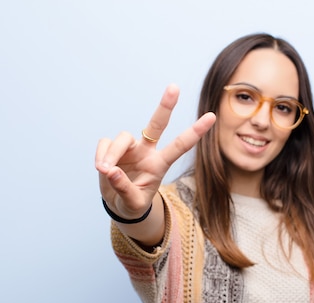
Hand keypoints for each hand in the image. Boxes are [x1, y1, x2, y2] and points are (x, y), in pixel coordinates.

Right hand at [95, 84, 215, 223]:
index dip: (194, 132)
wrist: (118, 203)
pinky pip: (106, 143)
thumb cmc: (132, 203)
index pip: (179, 146)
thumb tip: (110, 170)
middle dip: (165, 106)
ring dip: (112, 154)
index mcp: (160, 164)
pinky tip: (102, 168)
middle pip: (157, 124)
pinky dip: (101, 155)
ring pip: (122, 137)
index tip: (212, 117)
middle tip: (174, 87)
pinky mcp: (113, 147)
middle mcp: (147, 151)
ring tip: (105, 170)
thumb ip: (124, 188)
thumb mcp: (133, 203)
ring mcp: (130, 148)